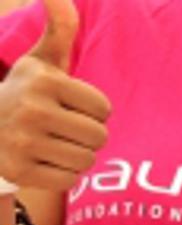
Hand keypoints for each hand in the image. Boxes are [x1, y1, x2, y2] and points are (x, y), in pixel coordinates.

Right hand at [0, 0, 110, 190]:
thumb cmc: (26, 92)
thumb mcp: (41, 61)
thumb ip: (60, 28)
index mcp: (42, 81)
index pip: (103, 108)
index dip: (93, 110)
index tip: (71, 106)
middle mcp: (30, 109)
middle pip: (99, 136)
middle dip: (88, 135)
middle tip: (64, 128)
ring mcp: (22, 142)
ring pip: (86, 160)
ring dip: (77, 155)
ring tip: (54, 143)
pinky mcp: (19, 171)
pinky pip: (69, 180)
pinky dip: (63, 174)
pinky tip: (43, 160)